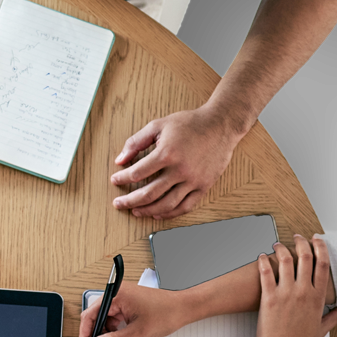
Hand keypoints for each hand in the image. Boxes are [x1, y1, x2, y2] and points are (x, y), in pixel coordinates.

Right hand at [80, 282, 188, 336]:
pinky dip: (116, 329)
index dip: (86, 334)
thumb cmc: (165, 313)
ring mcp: (124, 297)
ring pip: (106, 318)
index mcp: (117, 295)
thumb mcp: (136, 332)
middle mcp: (118, 293)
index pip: (91, 314)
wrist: (183, 308)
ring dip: (107, 334)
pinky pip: (116, 316)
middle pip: (96, 316)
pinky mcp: (129, 302)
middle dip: (96, 335)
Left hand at [110, 106, 241, 216]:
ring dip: (147, 211)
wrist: (220, 125)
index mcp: (167, 154)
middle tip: (118, 204)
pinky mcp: (203, 186)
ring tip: (135, 211)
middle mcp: (180, 170)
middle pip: (149, 194)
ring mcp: (193, 180)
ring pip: (166, 204)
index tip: (115, 180)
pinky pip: (185, 206)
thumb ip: (136, 141)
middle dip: (129, 201)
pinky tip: (158, 213)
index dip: (123, 179)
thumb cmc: (190, 123)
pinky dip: (170, 213)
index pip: (137, 173)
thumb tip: (120, 160)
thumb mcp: (159, 125)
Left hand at [252, 234, 336, 336]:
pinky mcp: (269, 299)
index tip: (317, 239)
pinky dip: (264, 261)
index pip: (324, 265)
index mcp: (318, 298)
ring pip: (286, 261)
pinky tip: (262, 256)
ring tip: (278, 244)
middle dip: (302, 242)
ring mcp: (286, 295)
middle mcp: (303, 293)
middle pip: (306, 257)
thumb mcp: (322, 329)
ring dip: (282, 248)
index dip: (321, 248)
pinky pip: (266, 273)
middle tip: (297, 237)